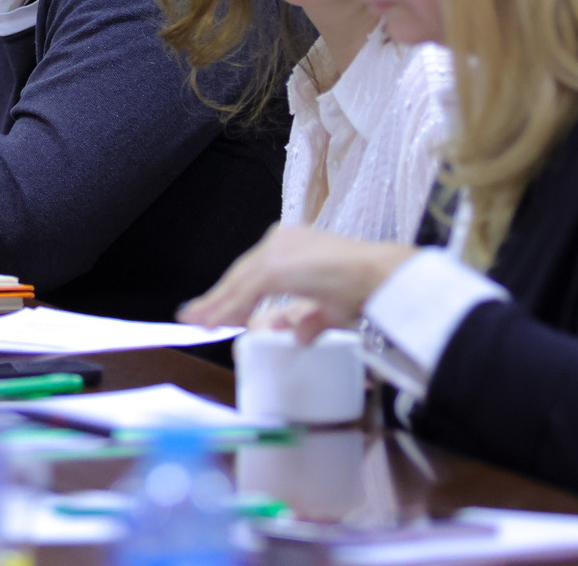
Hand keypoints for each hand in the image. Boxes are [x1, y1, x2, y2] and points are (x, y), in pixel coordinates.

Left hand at [177, 224, 414, 342]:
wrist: (382, 278)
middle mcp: (282, 241)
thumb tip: (294, 337)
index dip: (234, 295)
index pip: (254, 273)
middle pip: (241, 274)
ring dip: (217, 305)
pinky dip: (227, 308)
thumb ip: (309, 320)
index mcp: (294, 246)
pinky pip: (245, 291)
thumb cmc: (366, 289)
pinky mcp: (276, 265)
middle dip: (218, 299)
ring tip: (196, 322)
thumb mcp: (331, 310)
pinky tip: (214, 321)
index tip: (217, 313)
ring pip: (239, 282)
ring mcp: (278, 249)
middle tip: (195, 318)